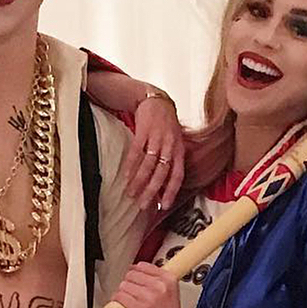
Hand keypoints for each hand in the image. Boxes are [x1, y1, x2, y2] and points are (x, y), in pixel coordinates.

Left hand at [111, 262, 197, 307]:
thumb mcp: (171, 294)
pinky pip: (120, 297)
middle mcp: (159, 286)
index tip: (132, 280)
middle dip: (127, 284)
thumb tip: (142, 276)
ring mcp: (148, 297)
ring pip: (123, 286)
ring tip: (125, 301)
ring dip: (120, 293)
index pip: (142, 266)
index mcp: (168, 279)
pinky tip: (119, 304)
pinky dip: (116, 300)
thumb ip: (160, 283)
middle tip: (128, 293)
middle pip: (131, 275)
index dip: (134, 273)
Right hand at [120, 96, 184, 211]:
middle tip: (142, 205)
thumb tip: (161, 189)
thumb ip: (169, 164)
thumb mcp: (173, 144)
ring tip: (131, 193)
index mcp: (179, 151)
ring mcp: (158, 138)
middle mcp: (170, 146)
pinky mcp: (144, 130)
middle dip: (151, 191)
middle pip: (162, 173)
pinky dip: (132, 164)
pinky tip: (127, 176)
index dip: (171, 192)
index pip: (177, 175)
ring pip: (149, 164)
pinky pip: (137, 151)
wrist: (158, 101)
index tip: (163, 206)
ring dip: (139, 181)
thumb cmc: (166, 127)